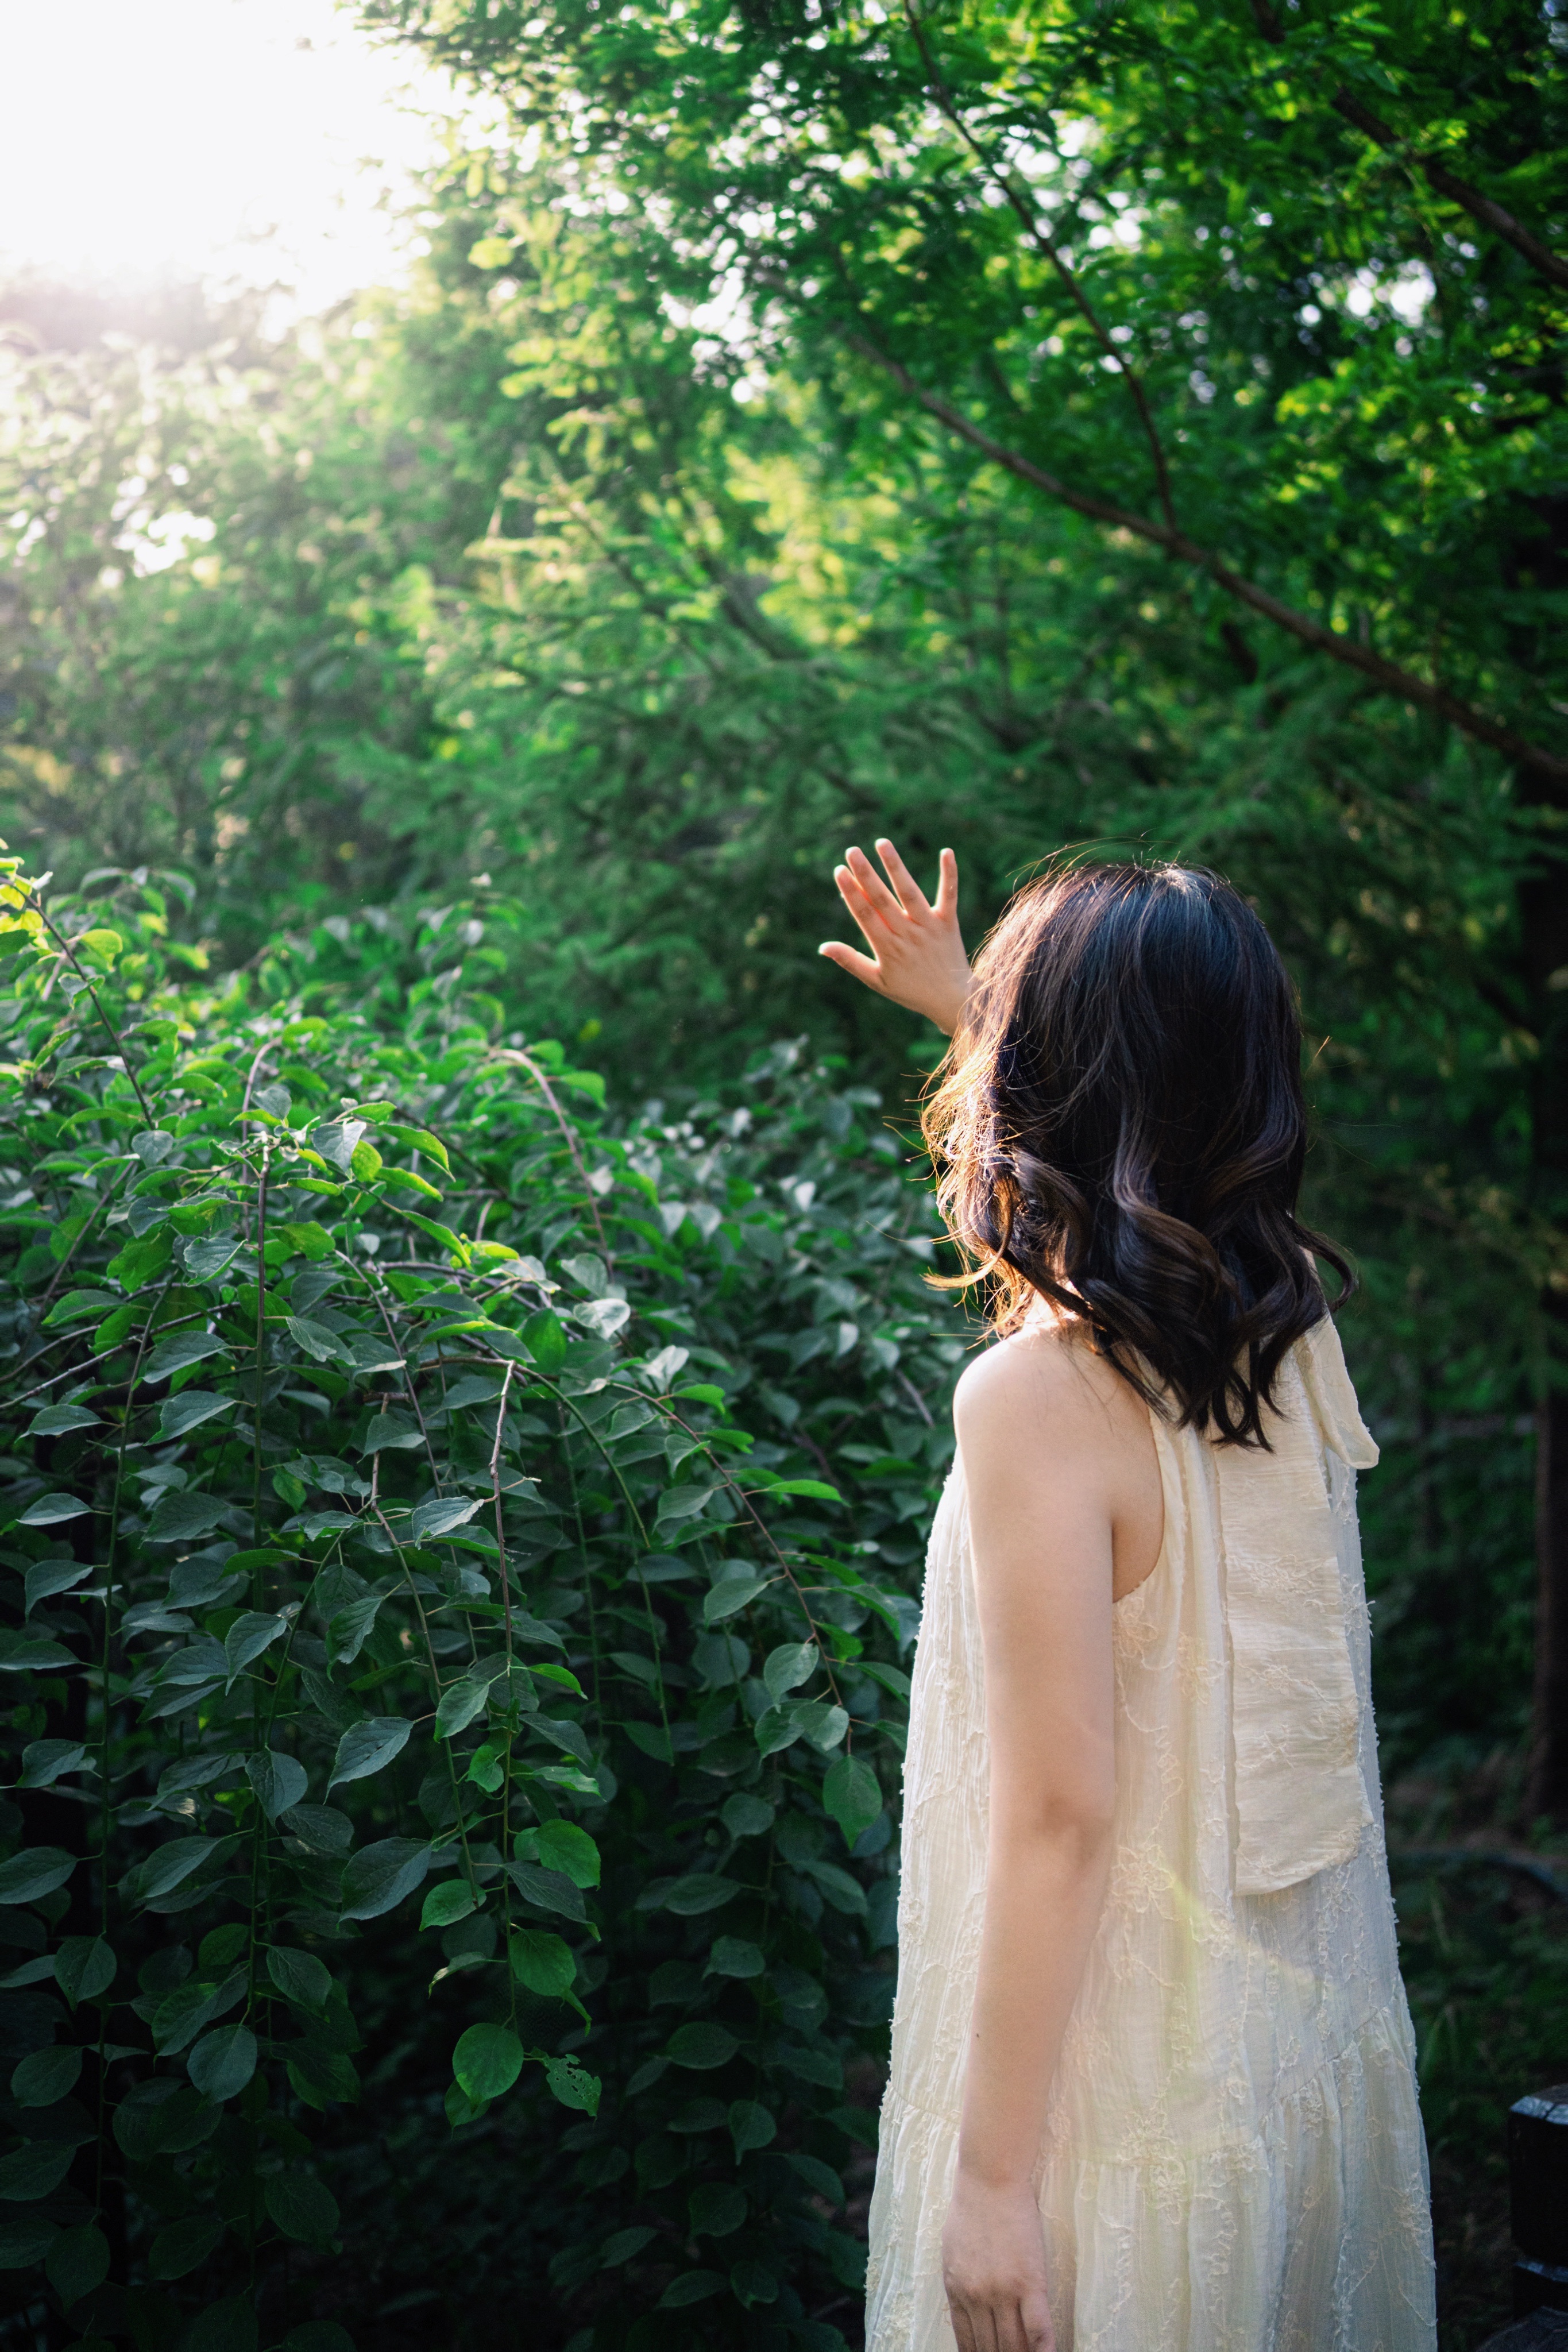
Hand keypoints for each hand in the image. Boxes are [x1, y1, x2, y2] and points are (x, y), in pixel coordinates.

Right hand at [818, 838, 972, 1034]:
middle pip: (882, 899)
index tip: (839, 871)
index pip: (865, 915)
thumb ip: (850, 961)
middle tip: (852, 851)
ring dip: (895, 867)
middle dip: (866, 874)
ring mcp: (928, 926)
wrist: (952, 1000)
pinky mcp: (948, 922)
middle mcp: (907, 934)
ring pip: (910, 892)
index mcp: (887, 948)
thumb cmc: (911, 991)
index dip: (851, 892)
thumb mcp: (877, 981)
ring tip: (882, 843)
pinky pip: (949, 895)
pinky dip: (948, 873)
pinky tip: (946, 851)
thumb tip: (823, 947)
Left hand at [941, 2172, 1055, 2351]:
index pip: (967, 2343)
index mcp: (956, 2290)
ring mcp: (1003, 2292)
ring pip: (1014, 2345)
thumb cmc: (971, 2207)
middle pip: (991, 2348)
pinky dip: (1044, 2350)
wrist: (990, 2178)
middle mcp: (977, 2297)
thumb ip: (959, 2282)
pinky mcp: (1029, 2282)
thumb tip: (968, 2306)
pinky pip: (1039, 2329)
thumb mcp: (953, 2251)